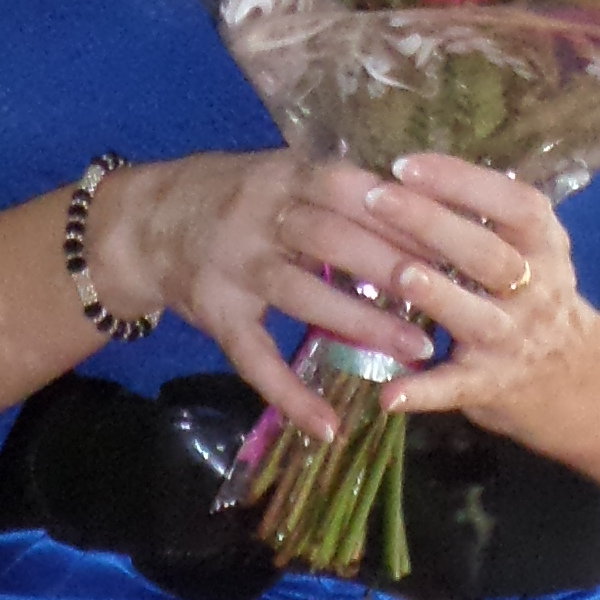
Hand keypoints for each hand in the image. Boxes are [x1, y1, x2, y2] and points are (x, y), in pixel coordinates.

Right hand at [88, 151, 441, 442]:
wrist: (143, 223)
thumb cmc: (236, 196)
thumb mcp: (284, 172)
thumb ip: (342, 188)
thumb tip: (430, 204)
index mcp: (285, 175)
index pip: (351, 187)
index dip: (402, 212)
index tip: (456, 235)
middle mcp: (257, 217)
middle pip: (331, 238)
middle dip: (394, 268)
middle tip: (452, 298)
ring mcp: (233, 267)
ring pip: (300, 294)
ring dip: (361, 323)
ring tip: (417, 351)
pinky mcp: (216, 315)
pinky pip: (253, 359)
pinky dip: (289, 396)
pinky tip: (328, 426)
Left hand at [355, 157, 599, 457]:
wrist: (578, 376)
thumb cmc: (536, 295)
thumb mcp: (535, 247)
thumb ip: (491, 214)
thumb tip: (414, 169)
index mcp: (545, 245)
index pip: (513, 202)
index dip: (461, 181)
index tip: (405, 165)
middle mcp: (537, 290)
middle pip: (488, 254)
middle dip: (431, 224)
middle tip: (376, 199)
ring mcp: (514, 340)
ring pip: (477, 317)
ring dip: (439, 296)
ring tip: (401, 275)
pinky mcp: (492, 385)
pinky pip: (455, 388)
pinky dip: (422, 393)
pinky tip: (387, 395)